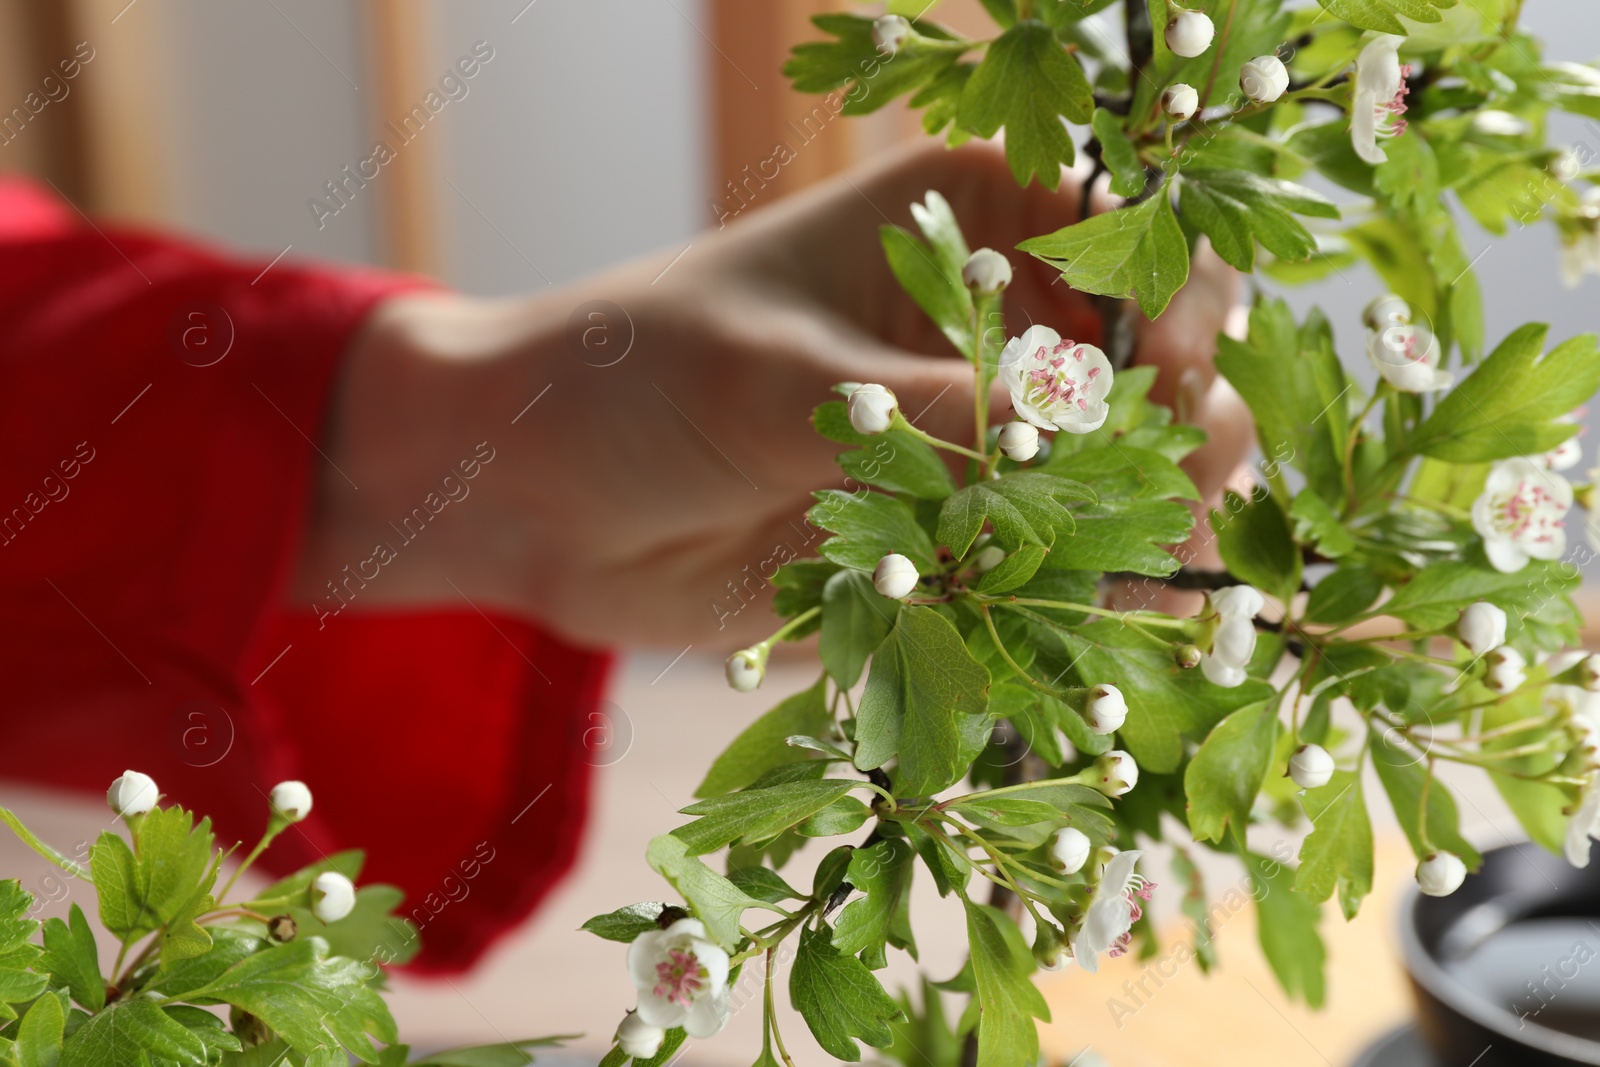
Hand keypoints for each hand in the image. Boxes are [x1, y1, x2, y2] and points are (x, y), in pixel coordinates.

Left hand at [294, 140, 1245, 647]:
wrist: (534, 496)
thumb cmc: (631, 379)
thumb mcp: (778, 379)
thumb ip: (933, 412)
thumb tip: (1093, 435)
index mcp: (957, 226)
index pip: (1122, 235)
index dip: (1177, 295)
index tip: (1169, 368)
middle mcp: (984, 324)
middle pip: (1151, 363)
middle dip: (1182, 422)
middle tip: (1162, 486)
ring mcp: (972, 436)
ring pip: (1118, 473)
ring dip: (1149, 521)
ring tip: (1139, 570)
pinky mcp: (946, 532)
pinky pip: (1049, 564)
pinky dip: (1087, 595)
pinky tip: (1104, 622)